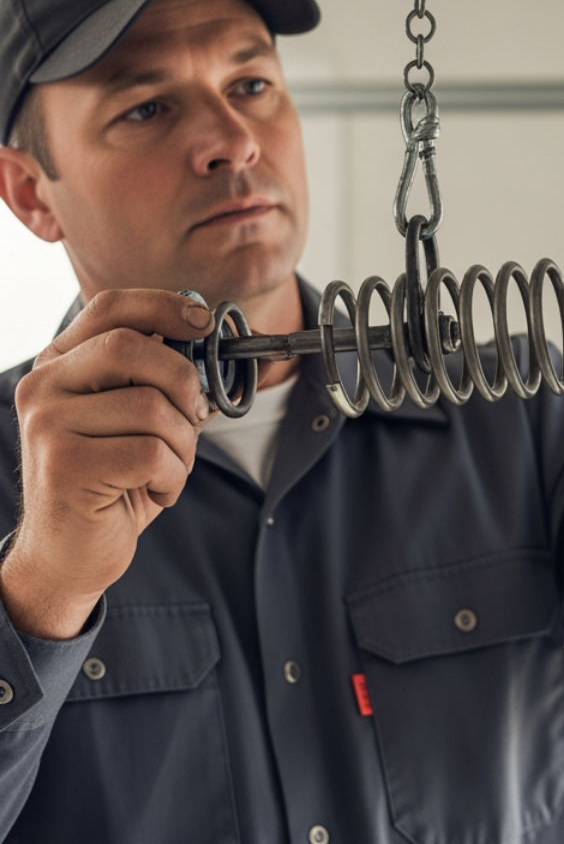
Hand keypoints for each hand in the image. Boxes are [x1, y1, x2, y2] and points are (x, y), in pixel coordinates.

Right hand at [0, 290, 215, 638]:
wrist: (69, 554)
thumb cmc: (113, 481)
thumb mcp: (139, 421)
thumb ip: (165, 381)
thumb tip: (225, 348)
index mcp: (61, 364)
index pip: (111, 307)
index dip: (165, 305)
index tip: (205, 321)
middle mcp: (43, 386)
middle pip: (133, 348)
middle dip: (184, 382)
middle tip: (193, 417)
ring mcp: (47, 425)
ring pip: (151, 406)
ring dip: (182, 443)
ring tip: (167, 468)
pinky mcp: (64, 466)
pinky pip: (151, 453)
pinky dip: (173, 476)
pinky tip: (155, 490)